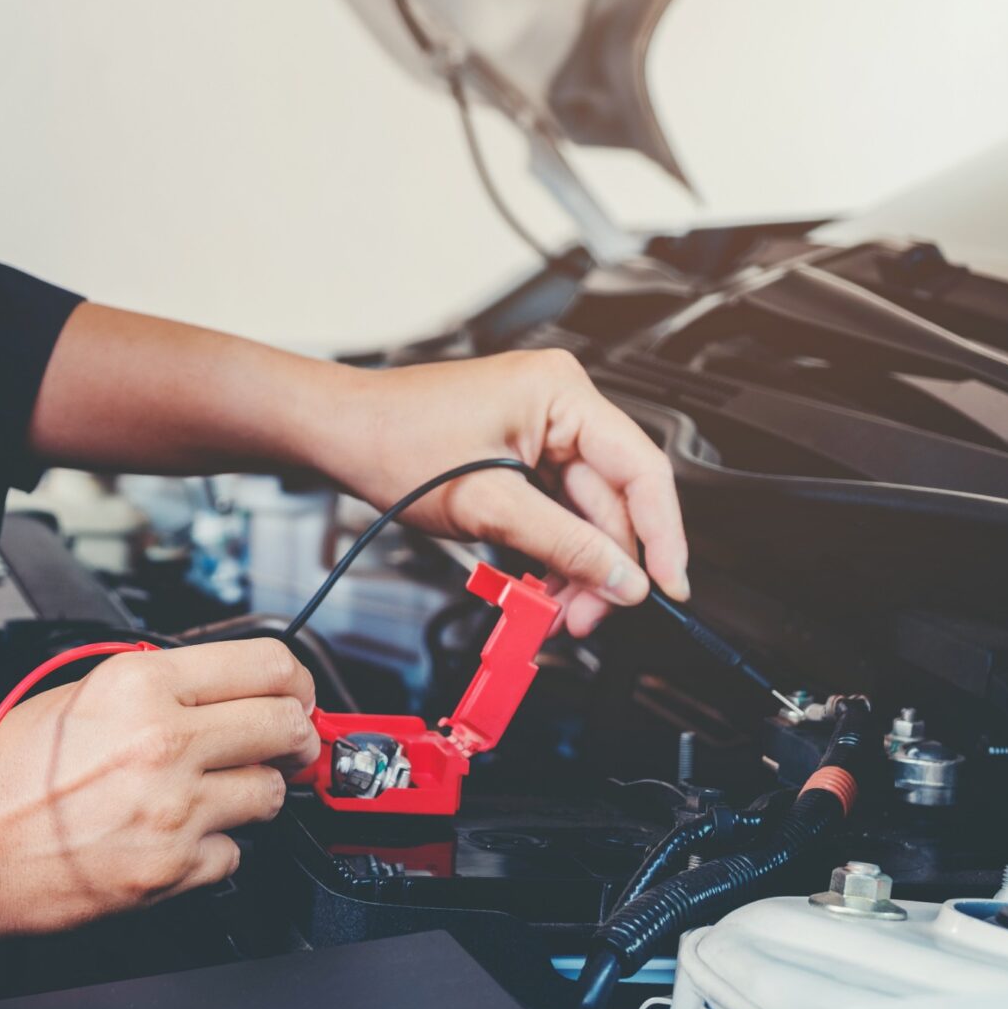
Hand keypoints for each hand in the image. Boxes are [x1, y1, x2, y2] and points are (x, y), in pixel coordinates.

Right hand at [0, 638, 319, 937]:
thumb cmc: (3, 775)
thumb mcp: (80, 693)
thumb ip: (159, 684)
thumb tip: (225, 687)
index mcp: (141, 684)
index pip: (269, 665)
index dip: (295, 682)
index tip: (297, 695)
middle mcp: (165, 741)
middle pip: (287, 727)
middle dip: (294, 737)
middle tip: (285, 744)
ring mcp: (174, 809)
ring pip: (272, 794)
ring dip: (254, 794)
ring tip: (211, 794)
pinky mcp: (173, 869)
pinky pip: (235, 854)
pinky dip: (216, 848)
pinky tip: (176, 837)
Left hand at [315, 349, 688, 636]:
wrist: (339, 432)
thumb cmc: (392, 440)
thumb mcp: (487, 504)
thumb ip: (563, 544)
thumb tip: (621, 577)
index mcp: (562, 393)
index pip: (642, 469)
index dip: (662, 535)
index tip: (668, 584)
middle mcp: (560, 404)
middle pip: (613, 501)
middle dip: (603, 566)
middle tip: (590, 615)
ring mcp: (541, 429)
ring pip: (584, 514)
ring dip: (576, 568)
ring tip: (557, 612)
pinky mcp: (521, 454)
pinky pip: (556, 511)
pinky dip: (552, 553)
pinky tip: (542, 588)